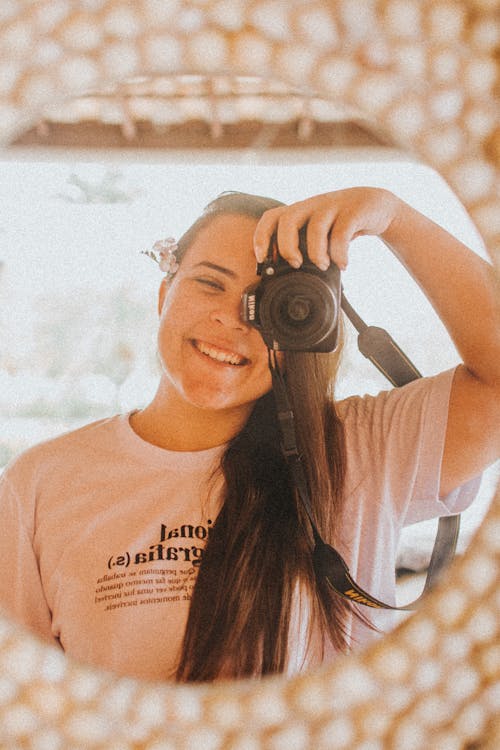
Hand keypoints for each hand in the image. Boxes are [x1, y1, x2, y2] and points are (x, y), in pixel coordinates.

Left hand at [253, 187, 400, 270]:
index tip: (262, 260)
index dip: (261, 237)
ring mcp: (333, 206)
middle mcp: (312, 205)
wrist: (378, 206)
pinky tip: (343, 265)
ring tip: (323, 266)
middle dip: (288, 247)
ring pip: (316, 227)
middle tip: (297, 264)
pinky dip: (340, 254)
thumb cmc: (342, 225)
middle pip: (288, 219)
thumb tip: (289, 278)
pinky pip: (342, 233)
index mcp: (300, 211)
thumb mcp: (320, 233)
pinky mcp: (353, 211)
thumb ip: (305, 247)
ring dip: (316, 253)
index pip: (271, 217)